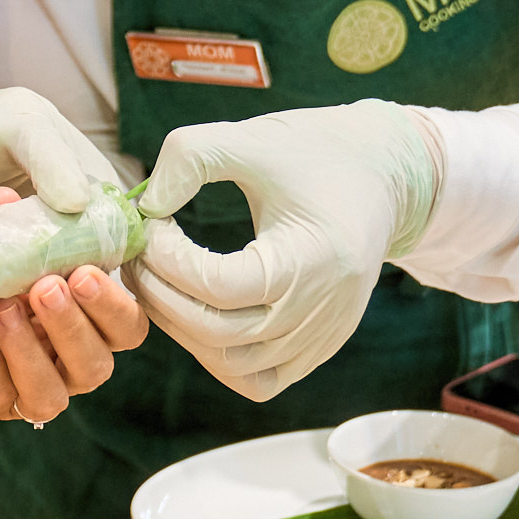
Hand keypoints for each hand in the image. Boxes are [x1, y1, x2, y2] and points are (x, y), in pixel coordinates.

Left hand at [0, 187, 150, 429]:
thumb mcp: (3, 253)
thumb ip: (10, 229)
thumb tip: (4, 200)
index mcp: (91, 327)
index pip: (127, 327)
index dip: (113, 305)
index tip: (85, 273)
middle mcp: (72, 367)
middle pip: (95, 364)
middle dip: (71, 325)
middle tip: (46, 287)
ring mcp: (34, 394)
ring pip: (50, 393)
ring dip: (29, 349)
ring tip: (4, 309)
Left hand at [133, 102, 440, 401]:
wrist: (383, 176)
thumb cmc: (316, 152)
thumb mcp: (253, 139)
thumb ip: (192, 157)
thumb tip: (145, 205)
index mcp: (311, 260)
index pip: (219, 286)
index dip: (168, 259)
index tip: (147, 223)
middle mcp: (320, 311)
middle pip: (218, 334)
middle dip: (161, 295)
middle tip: (135, 256)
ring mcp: (321, 338)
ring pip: (232, 365)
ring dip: (181, 328)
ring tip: (157, 281)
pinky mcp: (317, 348)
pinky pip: (258, 380)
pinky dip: (216, 357)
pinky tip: (195, 311)